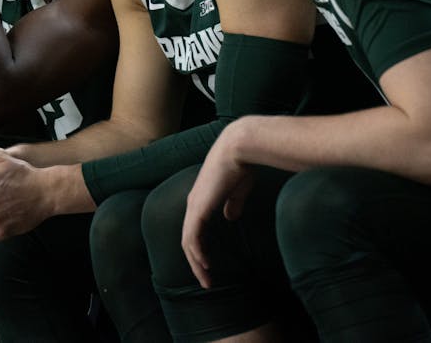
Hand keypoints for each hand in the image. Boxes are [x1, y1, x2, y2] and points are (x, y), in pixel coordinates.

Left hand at [181, 125, 256, 288]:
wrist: (240, 148)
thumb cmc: (242, 165)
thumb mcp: (237, 190)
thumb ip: (231, 204)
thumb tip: (230, 217)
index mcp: (201, 199)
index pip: (195, 229)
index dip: (201, 248)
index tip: (210, 264)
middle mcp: (193, 203)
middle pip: (188, 239)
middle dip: (196, 262)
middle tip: (206, 280)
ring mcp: (194, 206)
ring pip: (188, 242)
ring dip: (196, 263)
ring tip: (206, 280)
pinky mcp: (198, 208)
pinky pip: (192, 237)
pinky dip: (197, 253)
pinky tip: (205, 265)